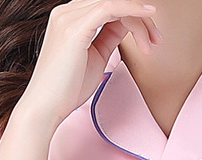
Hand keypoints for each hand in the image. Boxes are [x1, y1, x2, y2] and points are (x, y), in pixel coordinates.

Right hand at [20, 0, 162, 132]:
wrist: (45, 108)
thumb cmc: (67, 90)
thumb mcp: (96, 57)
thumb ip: (108, 37)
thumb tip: (125, 25)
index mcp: (70, 18)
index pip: (108, 7)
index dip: (133, 17)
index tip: (152, 40)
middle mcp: (66, 12)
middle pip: (112, 2)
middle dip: (140, 18)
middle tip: (157, 40)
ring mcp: (68, 18)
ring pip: (114, 3)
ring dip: (139, 21)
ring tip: (152, 43)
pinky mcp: (74, 28)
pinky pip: (110, 7)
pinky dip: (132, 9)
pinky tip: (148, 15)